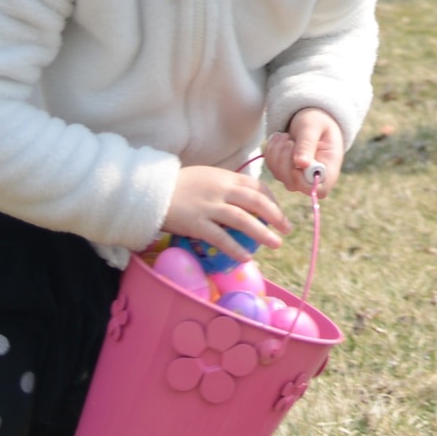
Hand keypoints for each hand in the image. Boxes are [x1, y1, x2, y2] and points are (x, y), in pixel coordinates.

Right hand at [161, 165, 287, 255]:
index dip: (272, 199)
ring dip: (262, 233)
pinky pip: (220, 237)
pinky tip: (246, 258)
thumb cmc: (178, 185)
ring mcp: (208, 206)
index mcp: (224, 177)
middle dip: (275, 215)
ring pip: (243, 219)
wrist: (150, 190)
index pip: (256, 185)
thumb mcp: (206, 177)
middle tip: (287, 229)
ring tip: (276, 244)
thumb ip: (224, 186)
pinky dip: (235, 248)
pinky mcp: (196, 223)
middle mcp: (220, 189)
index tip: (278, 212)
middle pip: (256, 201)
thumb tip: (243, 199)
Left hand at [263, 108, 345, 197]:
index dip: (305, 183)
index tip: (296, 164)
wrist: (309, 118)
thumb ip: (307, 144)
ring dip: (277, 153)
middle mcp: (313, 176)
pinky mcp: (284, 171)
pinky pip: (271, 167)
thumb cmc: (316, 120)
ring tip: (284, 136)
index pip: (320, 190)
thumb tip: (301, 164)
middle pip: (295, 184)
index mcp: (329, 168)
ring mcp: (298, 175)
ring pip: (280, 175)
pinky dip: (271, 151)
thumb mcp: (313, 127)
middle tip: (288, 140)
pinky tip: (279, 138)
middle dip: (285, 161)